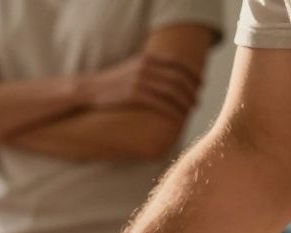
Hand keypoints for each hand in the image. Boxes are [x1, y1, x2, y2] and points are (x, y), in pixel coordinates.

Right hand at [79, 54, 200, 118]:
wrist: (88, 89)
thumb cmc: (112, 82)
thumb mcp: (132, 67)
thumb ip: (151, 67)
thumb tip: (169, 76)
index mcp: (148, 57)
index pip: (180, 63)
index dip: (194, 74)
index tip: (201, 84)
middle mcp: (146, 67)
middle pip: (179, 78)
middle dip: (192, 91)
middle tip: (197, 101)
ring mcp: (140, 80)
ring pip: (173, 92)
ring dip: (185, 102)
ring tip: (190, 110)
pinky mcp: (134, 95)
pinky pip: (160, 103)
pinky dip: (173, 110)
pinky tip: (178, 117)